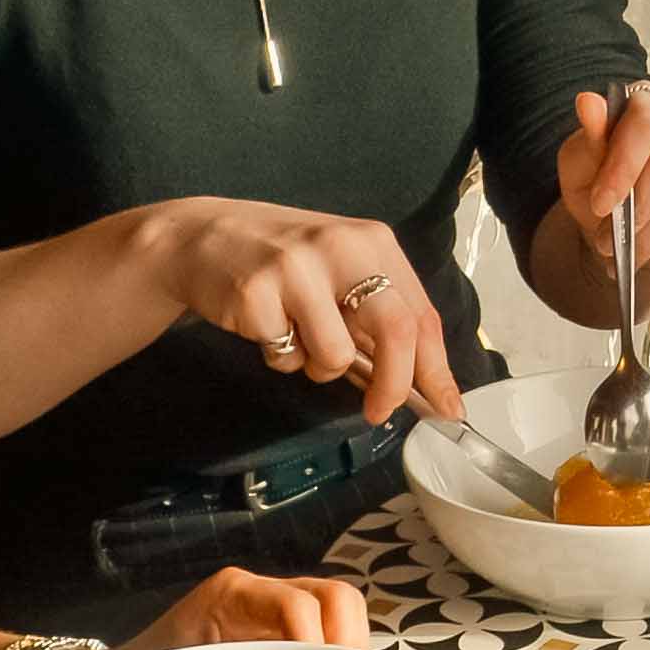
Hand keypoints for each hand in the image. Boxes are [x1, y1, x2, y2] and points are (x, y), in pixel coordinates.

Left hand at [121, 566, 372, 649]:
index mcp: (232, 595)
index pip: (295, 605)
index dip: (315, 641)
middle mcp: (262, 588)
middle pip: (336, 596)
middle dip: (349, 642)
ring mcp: (279, 601)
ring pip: (343, 609)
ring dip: (351, 649)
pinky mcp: (287, 622)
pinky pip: (331, 627)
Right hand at [139, 199, 464, 424]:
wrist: (202, 237)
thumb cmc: (283, 263)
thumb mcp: (340, 274)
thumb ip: (377, 320)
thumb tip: (419, 384)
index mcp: (373, 242)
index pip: (421, 314)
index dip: (437, 370)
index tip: (447, 409)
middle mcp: (341, 248)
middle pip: (396, 332)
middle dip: (394, 385)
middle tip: (378, 411)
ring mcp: (296, 269)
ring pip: (336, 357)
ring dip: (319, 367)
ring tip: (298, 336)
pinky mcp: (256, 294)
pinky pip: (287, 357)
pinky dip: (281, 356)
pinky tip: (266, 325)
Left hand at [559, 83, 649, 276]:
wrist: (623, 222)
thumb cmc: (603, 183)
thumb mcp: (582, 162)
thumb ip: (589, 137)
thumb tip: (588, 102)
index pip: (646, 122)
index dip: (623, 165)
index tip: (601, 204)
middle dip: (636, 206)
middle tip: (608, 239)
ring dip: (648, 234)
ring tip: (620, 252)